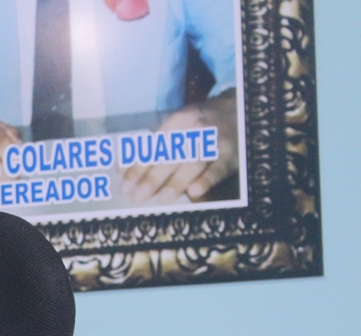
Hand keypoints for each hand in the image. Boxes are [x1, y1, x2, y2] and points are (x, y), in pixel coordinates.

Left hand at [121, 90, 238, 203]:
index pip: (154, 147)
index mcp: (179, 121)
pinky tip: (195, 191)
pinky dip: (207, 180)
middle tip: (137, 197)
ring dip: (177, 182)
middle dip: (153, 178)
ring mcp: (215, 142)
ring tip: (163, 199)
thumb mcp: (176, 126)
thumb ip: (150, 148)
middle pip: (171, 156)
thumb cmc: (200, 124)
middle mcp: (196, 129)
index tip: (125, 188)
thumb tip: (121, 169)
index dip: (138, 169)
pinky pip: (217, 169)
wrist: (239, 110)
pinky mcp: (231, 156)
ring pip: (193, 163)